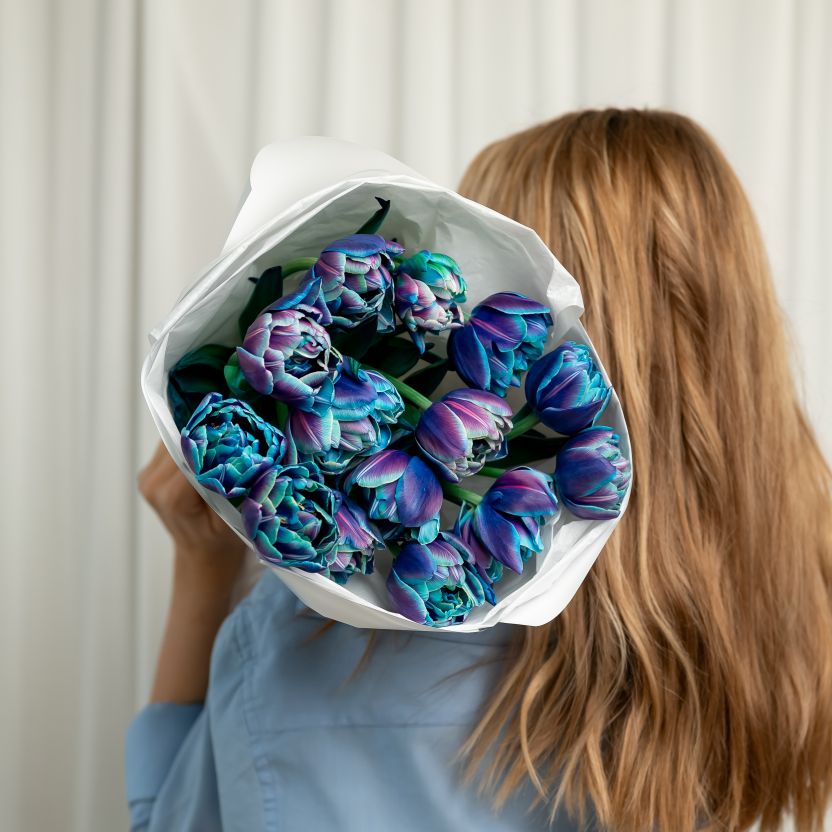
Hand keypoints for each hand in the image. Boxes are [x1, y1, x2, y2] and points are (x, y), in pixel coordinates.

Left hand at [138, 441, 245, 585]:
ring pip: (174, 438)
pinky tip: (208, 449)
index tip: (240, 435)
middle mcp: (154, 484)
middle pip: (181, 440)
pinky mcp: (150, 472)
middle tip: (236, 433)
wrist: (203, 555)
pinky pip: (171, 445)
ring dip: (199, 436)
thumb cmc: (223, 541)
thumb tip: (241, 452)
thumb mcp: (234, 516)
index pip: (193, 452)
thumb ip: (230, 486)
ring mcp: (148, 478)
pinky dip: (190, 443)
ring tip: (223, 440)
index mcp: (173, 497)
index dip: (216, 440)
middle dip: (208, 433)